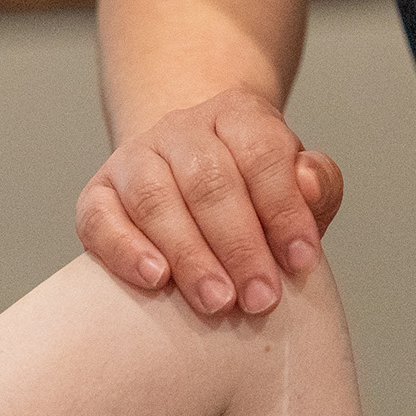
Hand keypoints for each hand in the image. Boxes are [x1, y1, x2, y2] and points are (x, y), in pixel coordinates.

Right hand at [76, 88, 344, 316]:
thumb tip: (308, 185)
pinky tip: (155, 279)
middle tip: (260, 299)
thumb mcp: (297, 184)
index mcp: (237, 114)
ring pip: (154, 197)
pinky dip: (125, 249)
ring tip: (217, 302)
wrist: (189, 176)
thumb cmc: (254, 194)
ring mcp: (133, 158)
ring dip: (189, 254)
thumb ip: (317, 185)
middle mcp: (180, 127)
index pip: (261, 152)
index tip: (301, 262)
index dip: (284, 209)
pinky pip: (100, 218)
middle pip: (208, 179)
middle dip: (238, 245)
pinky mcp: (97, 194)